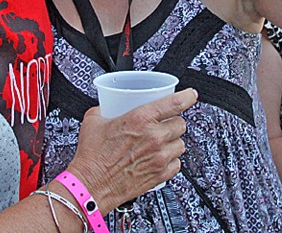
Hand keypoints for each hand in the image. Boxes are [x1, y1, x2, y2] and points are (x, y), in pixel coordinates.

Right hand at [64, 88, 196, 211]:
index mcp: (140, 119)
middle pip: (180, 124)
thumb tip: (108, 105)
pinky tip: (159, 159)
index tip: (191, 95)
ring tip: (160, 143)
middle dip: (173, 122)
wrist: (90, 185)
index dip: (187, 97)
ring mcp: (159, 157)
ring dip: (173, 142)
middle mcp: (154, 137)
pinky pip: (177, 164)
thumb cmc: (92, 156)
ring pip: (181, 144)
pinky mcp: (160, 175)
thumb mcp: (94, 120)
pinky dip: (171, 160)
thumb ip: (106, 109)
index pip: (174, 103)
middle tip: (163, 124)